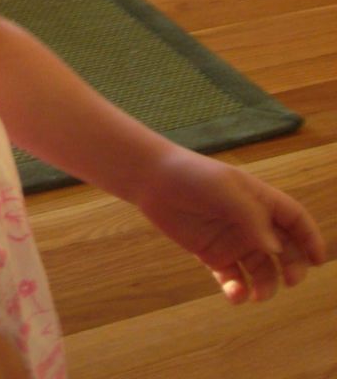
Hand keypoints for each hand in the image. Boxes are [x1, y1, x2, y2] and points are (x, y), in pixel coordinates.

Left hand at [137, 147, 325, 304]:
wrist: (154, 180)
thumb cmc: (193, 177)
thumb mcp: (226, 190)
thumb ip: (252, 218)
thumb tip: (275, 250)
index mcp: (259, 200)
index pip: (294, 219)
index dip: (310, 238)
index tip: (318, 260)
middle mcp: (250, 222)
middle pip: (284, 249)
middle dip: (292, 267)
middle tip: (289, 280)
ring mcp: (232, 240)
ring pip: (261, 269)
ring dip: (265, 285)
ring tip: (257, 294)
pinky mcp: (212, 254)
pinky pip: (232, 278)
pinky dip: (237, 290)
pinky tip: (235, 293)